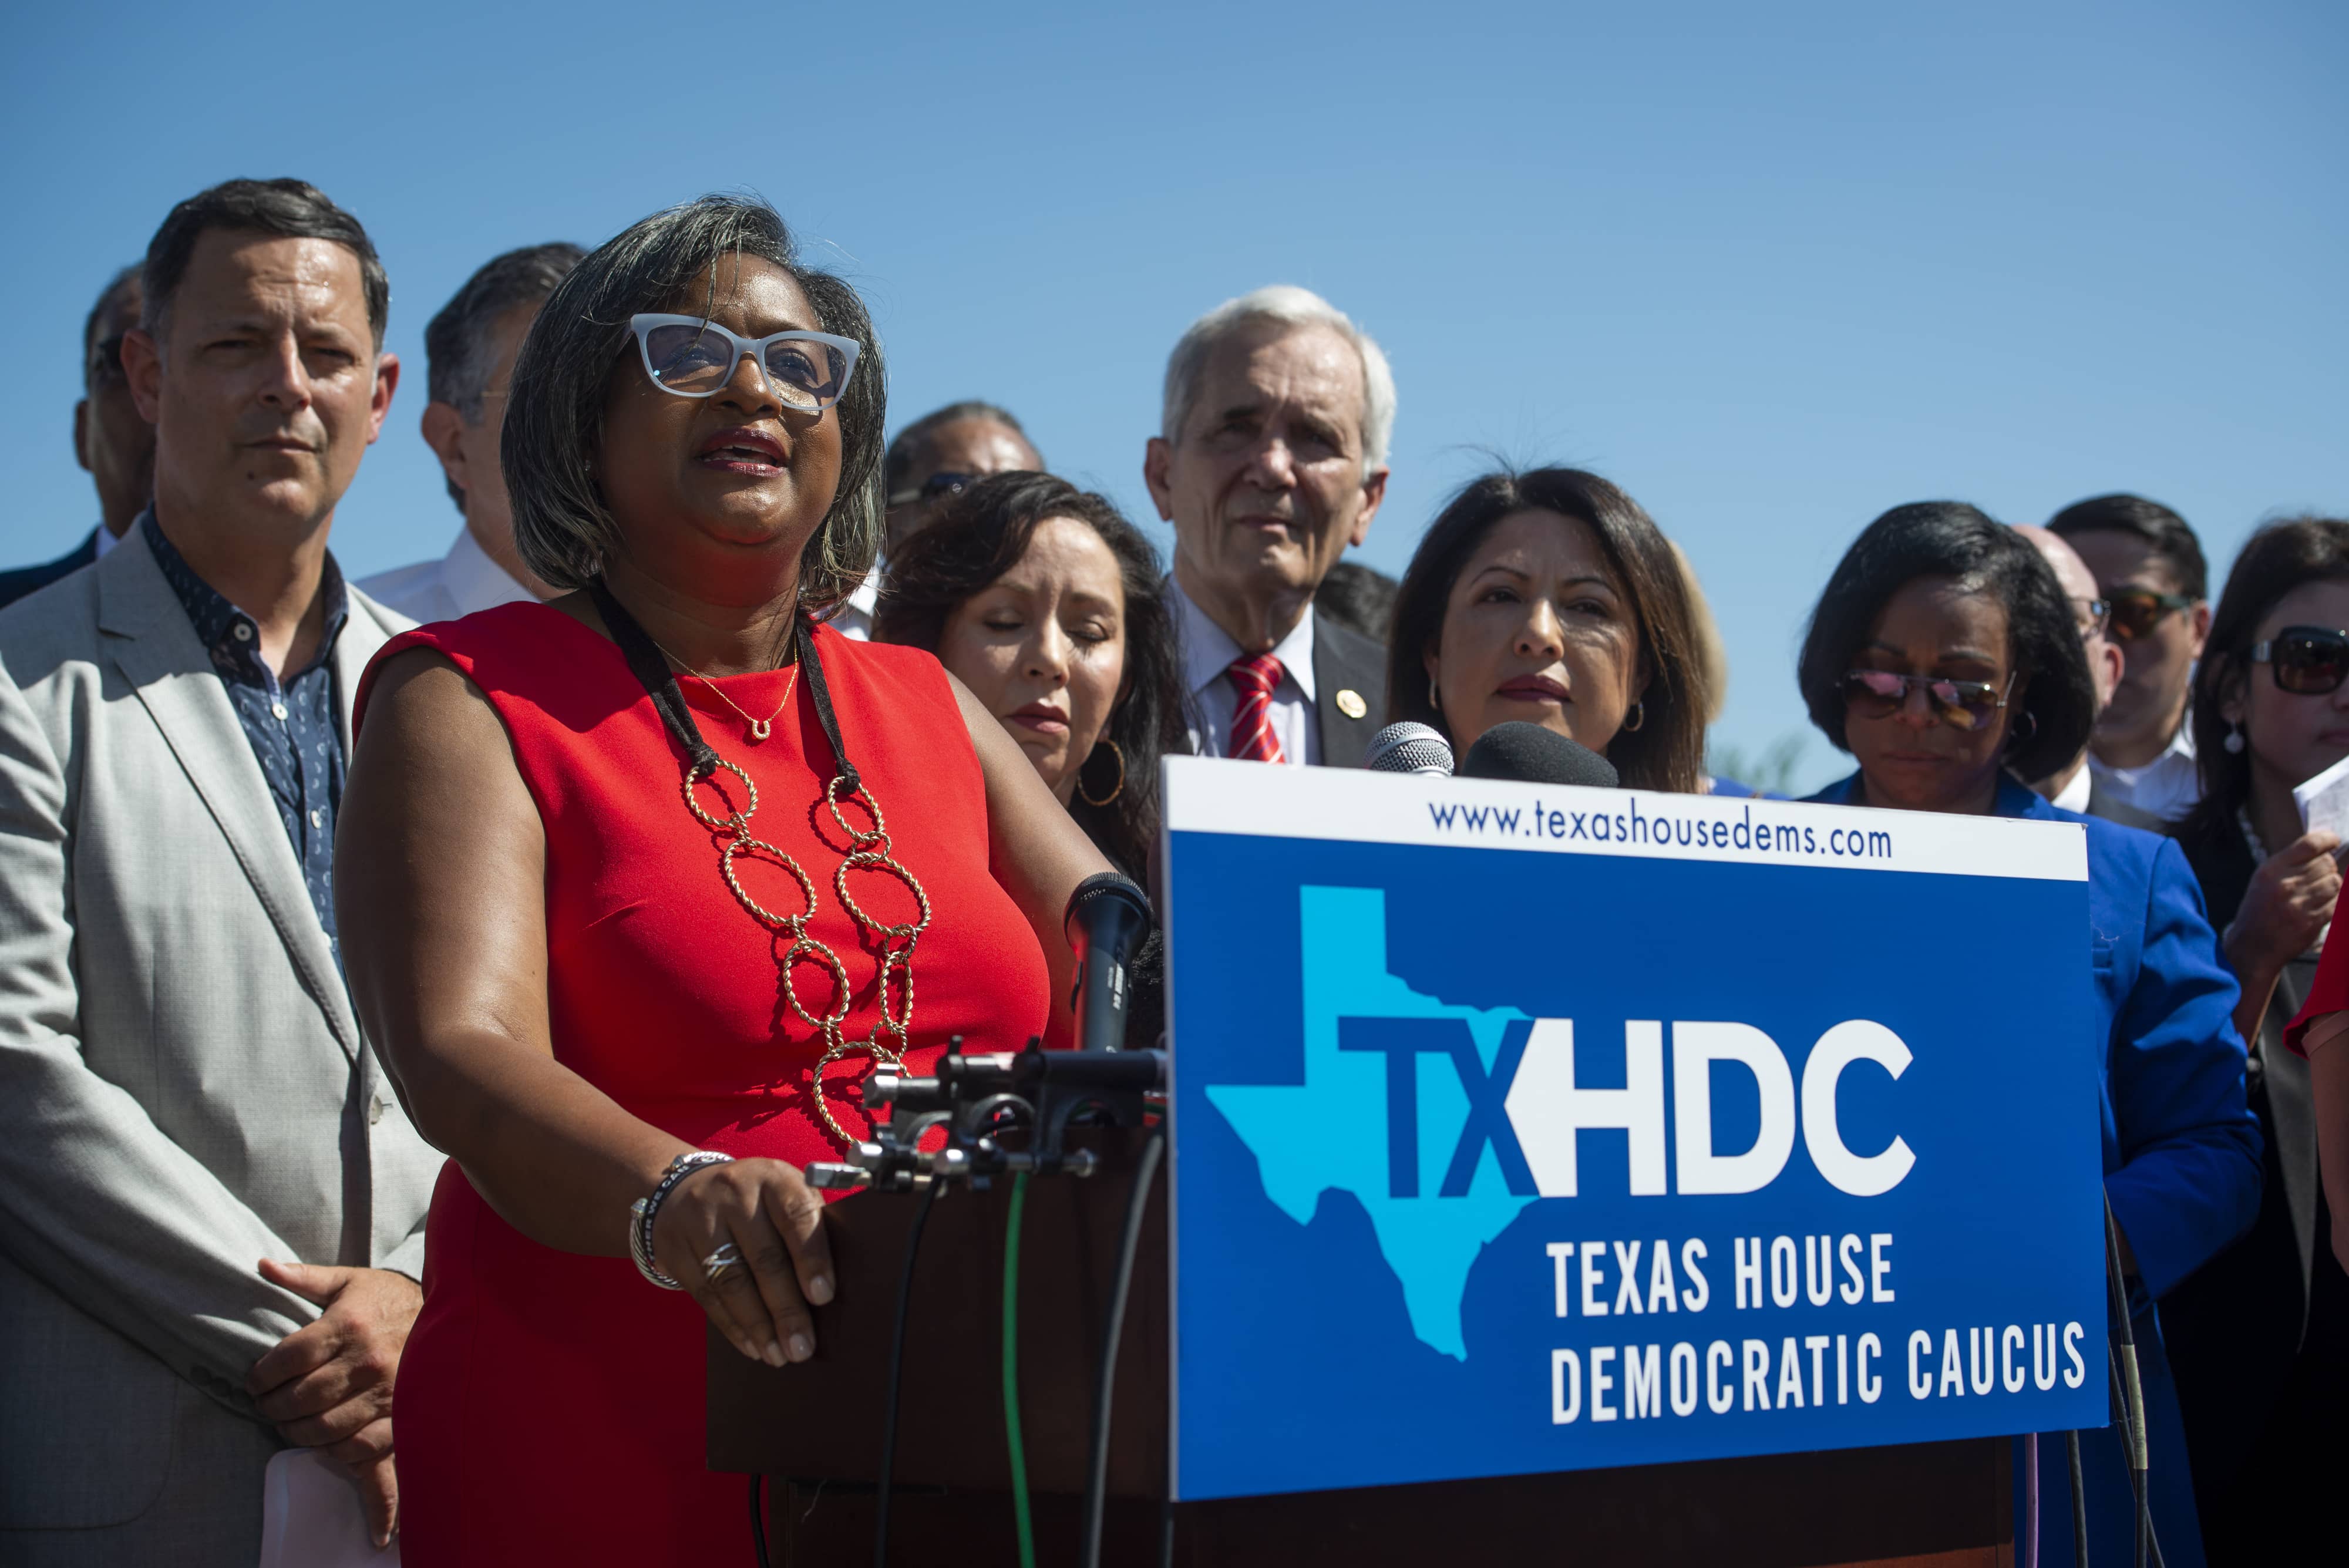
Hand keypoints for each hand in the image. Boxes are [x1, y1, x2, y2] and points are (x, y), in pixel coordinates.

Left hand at [248, 1263, 418, 1546]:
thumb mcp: (347, 1282)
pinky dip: (333, 1449)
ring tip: (285, 1423)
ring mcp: (386, 1390)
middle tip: (264, 1405)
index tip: (253, 1382)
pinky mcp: (401, 1414)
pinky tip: (322, 1438)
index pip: (290, 1357)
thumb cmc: (387, 1299)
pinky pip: (359, 1445)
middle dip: (272, 1406)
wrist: (450, 1313)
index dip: (263, 1375)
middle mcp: (366, 1359)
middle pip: (302, 1397)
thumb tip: (262, 1265)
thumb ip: (303, 1277)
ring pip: (324, 1426)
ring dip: (295, 1431)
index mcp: (349, 1324)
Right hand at [651, 1158, 834, 1367]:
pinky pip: (706, 1295)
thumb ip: (807, 1227)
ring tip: (779, 1355)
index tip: (823, 1296)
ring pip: (732, 1281)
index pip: (796, 1215)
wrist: (683, 1188)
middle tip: (802, 1346)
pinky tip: (752, 1346)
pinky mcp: (675, 1248)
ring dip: (758, 1325)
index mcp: (772, 1177)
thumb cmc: (755, 1201)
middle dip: (786, 1308)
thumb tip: (830, 1290)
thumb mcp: (783, 1194)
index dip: (812, 1257)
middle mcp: (734, 1193)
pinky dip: (732, 1325)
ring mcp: (700, 1220)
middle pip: (763, 1257)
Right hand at [2231, 831, 2342, 975]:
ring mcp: (2299, 904)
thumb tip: (2323, 851)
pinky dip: (2334, 902)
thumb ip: (2289, 864)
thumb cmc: (2258, 910)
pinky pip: (2337, 903)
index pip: (2309, 845)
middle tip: (2320, 876)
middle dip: (2328, 867)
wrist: (2252, 946)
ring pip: (2335, 882)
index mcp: (2271, 870)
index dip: (2327, 839)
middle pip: (2326, 864)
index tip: (2334, 840)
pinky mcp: (2312, 921)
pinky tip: (2322, 905)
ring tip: (2320, 891)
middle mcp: (2285, 885)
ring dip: (2333, 885)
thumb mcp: (2263, 880)